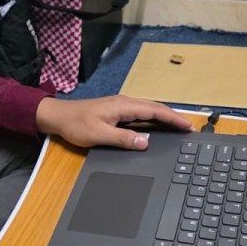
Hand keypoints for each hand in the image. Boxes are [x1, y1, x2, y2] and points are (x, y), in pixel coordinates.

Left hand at [35, 95, 194, 149]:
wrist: (58, 116)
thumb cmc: (76, 125)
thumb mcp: (99, 135)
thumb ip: (123, 139)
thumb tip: (146, 142)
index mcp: (123, 106)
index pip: (154, 111)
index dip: (173, 118)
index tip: (187, 126)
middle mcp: (124, 103)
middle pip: (155, 108)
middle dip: (173, 117)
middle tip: (189, 128)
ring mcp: (120, 106)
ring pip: (148, 109)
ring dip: (164, 117)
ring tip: (178, 127)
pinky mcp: (116, 111)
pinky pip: (140, 113)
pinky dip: (153, 118)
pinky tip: (156, 126)